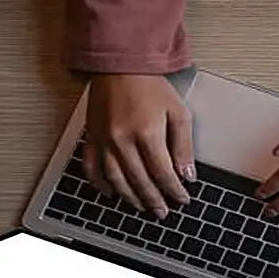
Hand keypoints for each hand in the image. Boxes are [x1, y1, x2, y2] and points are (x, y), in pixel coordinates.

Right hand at [83, 74, 193, 218]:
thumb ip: (184, 145)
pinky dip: (100, 185)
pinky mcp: (91, 138)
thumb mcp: (178, 112)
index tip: (182, 198)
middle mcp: (122, 140)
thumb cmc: (150, 85)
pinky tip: (111, 193)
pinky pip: (91, 168)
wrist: (120, 65)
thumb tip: (188, 173)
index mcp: (147, 133)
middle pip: (140, 181)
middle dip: (154, 200)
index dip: (174, 190)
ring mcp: (104, 140)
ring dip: (131, 198)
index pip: (163, 173)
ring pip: (116, 180)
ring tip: (143, 207)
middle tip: (163, 211)